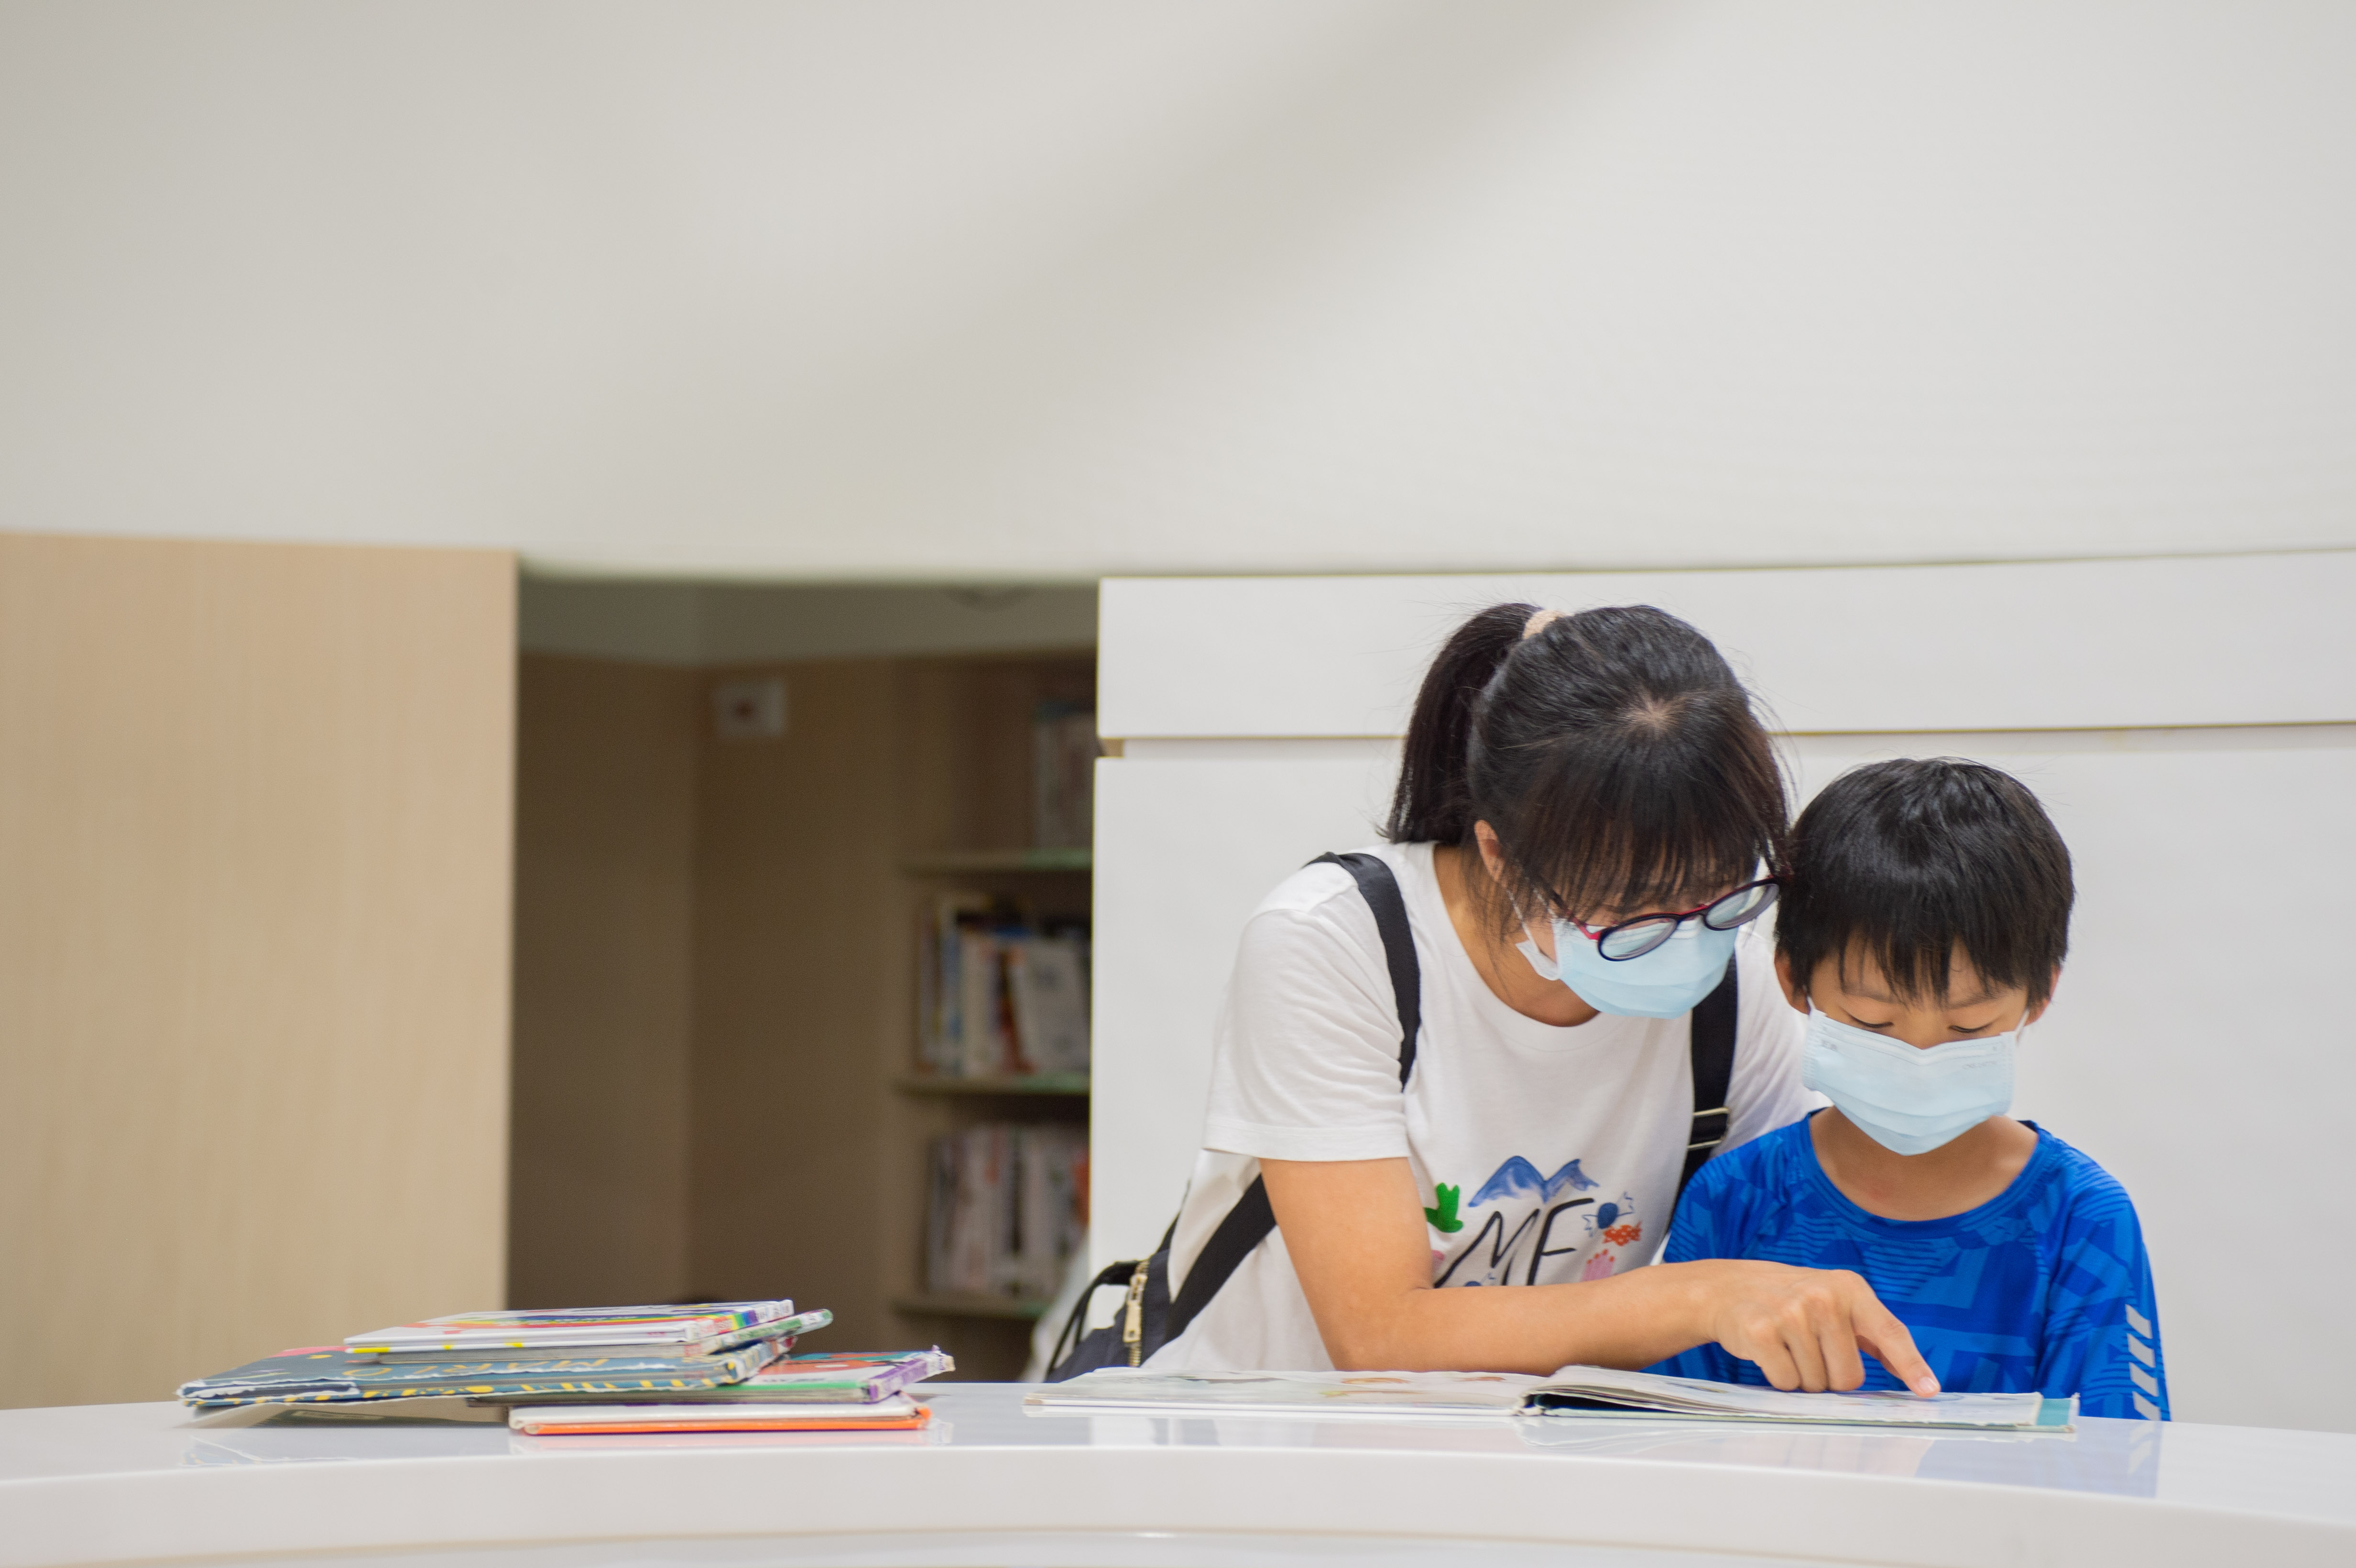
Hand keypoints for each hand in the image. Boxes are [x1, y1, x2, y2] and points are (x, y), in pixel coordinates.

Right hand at [1702, 1261, 1939, 1395]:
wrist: (1729, 1288)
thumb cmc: (1792, 1301)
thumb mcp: (1836, 1302)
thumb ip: (1873, 1334)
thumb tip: (1913, 1373)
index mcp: (1850, 1289)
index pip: (1890, 1332)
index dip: (1911, 1365)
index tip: (1929, 1391)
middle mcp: (1823, 1297)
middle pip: (1849, 1377)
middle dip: (1831, 1377)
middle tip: (1811, 1352)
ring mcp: (1791, 1313)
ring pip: (1816, 1384)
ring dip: (1803, 1377)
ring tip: (1788, 1348)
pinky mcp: (1761, 1331)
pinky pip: (1786, 1382)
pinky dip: (1780, 1378)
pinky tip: (1770, 1352)